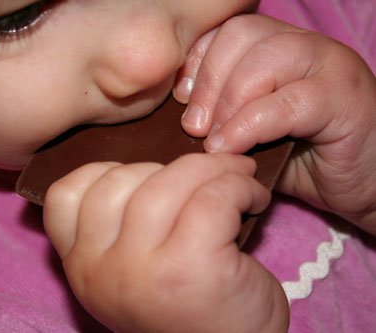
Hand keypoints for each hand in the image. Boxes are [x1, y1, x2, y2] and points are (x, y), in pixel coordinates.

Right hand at [44, 153, 287, 331]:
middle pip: (120, 180)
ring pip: (166, 183)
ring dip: (211, 168)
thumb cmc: (186, 310)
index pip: (66, 195)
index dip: (104, 170)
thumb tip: (148, 166)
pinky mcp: (190, 268)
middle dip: (170, 165)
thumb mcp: (131, 274)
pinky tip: (253, 198)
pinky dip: (238, 187)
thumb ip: (119, 231)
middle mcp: (101, 270)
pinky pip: (212, 199)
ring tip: (237, 177)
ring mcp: (141, 270)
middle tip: (209, 172)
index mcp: (82, 268)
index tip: (146, 175)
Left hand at [173, 15, 375, 230]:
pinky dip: (250, 126)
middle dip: (208, 83)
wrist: (364, 182)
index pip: (226, 32)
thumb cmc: (303, 159)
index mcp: (278, 48)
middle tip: (194, 127)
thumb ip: (222, 119)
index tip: (181, 101)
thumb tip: (183, 122)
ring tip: (213, 142)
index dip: (196, 64)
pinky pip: (288, 102)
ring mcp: (329, 66)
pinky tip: (231, 148)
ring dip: (227, 103)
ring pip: (264, 59)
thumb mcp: (253, 135)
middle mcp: (304, 47)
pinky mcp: (345, 98)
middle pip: (240, 35)